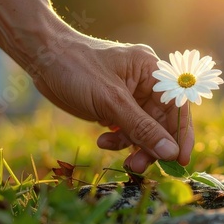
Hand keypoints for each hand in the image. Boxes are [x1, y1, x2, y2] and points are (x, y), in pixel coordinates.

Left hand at [30, 31, 193, 172]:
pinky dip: (118, 138)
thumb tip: (170, 153)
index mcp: (153, 72)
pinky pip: (126, 128)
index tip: (180, 160)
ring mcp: (130, 95)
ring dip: (132, 145)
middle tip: (138, 165)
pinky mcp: (115, 105)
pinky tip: (102, 139)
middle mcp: (146, 83)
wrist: (42, 58)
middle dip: (151, 145)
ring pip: (143, 129)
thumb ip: (142, 128)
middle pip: (161, 122)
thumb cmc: (77, 68)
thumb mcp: (112, 101)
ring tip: (116, 153)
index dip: (181, 134)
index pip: (178, 106)